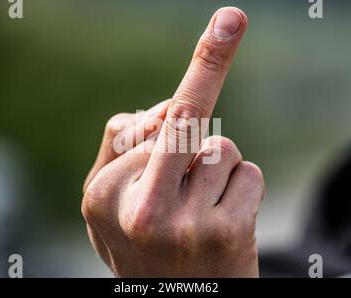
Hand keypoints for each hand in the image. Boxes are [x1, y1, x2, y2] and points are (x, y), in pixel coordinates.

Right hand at [81, 7, 263, 276]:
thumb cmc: (144, 242)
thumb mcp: (110, 202)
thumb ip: (124, 145)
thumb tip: (170, 104)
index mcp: (102, 194)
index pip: (136, 123)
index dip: (178, 83)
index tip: (225, 22)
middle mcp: (139, 209)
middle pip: (184, 120)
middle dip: (204, 85)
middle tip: (228, 23)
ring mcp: (185, 224)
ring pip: (221, 147)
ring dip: (215, 167)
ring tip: (200, 208)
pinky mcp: (228, 234)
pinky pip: (247, 173)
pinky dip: (242, 188)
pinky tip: (222, 223)